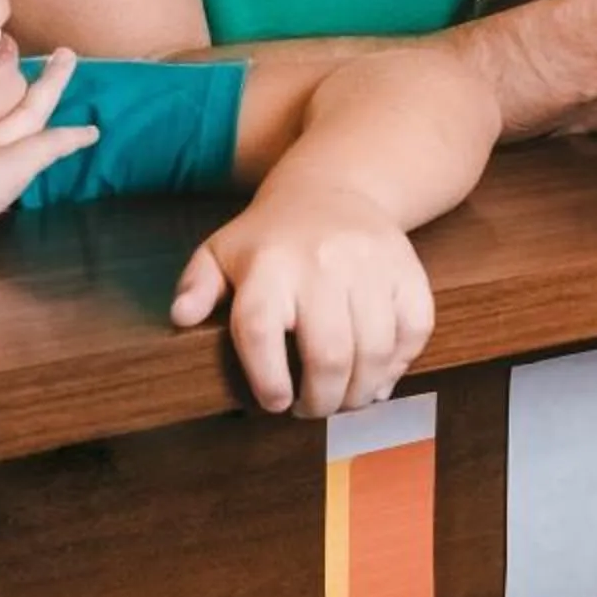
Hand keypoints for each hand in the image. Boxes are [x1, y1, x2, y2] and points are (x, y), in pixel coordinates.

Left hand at [170, 182, 434, 417]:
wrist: (333, 187)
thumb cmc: (270, 237)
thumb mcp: (220, 253)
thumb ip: (197, 286)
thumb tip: (181, 316)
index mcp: (268, 264)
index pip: (261, 331)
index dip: (267, 380)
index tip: (275, 403)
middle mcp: (322, 263)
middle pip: (328, 353)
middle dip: (322, 400)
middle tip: (313, 408)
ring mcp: (371, 264)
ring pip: (375, 350)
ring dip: (360, 392)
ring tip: (345, 400)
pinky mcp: (407, 268)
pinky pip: (415, 328)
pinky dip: (400, 364)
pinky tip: (379, 375)